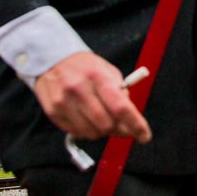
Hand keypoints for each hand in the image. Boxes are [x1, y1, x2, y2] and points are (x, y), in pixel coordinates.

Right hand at [32, 51, 152, 143]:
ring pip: (92, 133)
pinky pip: (76, 133)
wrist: (51, 59)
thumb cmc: (84, 67)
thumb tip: (129, 119)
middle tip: (123, 127)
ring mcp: (64, 102)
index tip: (144, 136)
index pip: (120, 107)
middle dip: (119, 130)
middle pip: (107, 125)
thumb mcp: (107, 71)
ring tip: (102, 120)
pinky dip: (86, 131)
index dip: (135, 124)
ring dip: (102, 132)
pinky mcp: (53, 112)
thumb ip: (120, 93)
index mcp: (98, 76)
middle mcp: (79, 89)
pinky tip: (87, 119)